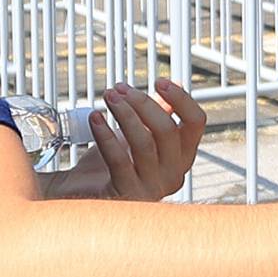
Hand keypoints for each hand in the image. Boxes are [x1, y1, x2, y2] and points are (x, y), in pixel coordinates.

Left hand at [79, 81, 207, 201]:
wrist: (81, 194)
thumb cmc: (110, 164)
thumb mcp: (138, 135)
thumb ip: (158, 115)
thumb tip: (172, 85)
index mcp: (182, 157)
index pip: (196, 123)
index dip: (181, 99)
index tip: (160, 81)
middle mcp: (174, 174)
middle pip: (167, 130)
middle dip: (142, 103)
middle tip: (118, 89)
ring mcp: (152, 187)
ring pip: (144, 143)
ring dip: (124, 115)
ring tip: (108, 99)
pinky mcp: (127, 194)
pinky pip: (119, 161)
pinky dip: (105, 135)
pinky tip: (95, 119)